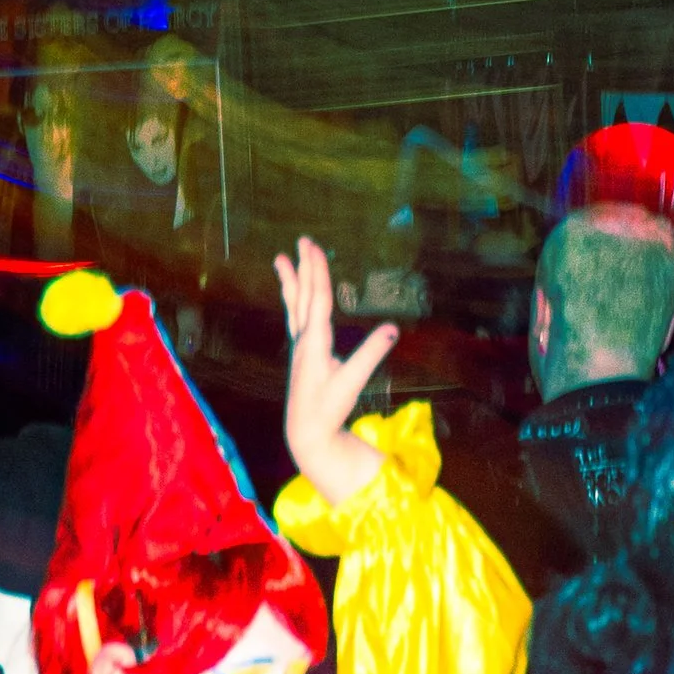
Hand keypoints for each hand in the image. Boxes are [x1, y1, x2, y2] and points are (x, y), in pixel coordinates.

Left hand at [275, 234, 392, 511]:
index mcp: (315, 343)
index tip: (314, 248)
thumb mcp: (352, 383)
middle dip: (306, 266)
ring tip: (280, 259)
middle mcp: (304, 340)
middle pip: (305, 295)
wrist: (306, 433)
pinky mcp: (301, 355)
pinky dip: (294, 301)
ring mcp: (300, 347)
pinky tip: (293, 294)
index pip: (318, 299)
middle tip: (303, 240)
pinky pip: (296, 318)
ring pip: (294, 305)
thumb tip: (392, 328)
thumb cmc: (328, 409)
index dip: (318, 272)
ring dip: (291, 281)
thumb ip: (371, 356)